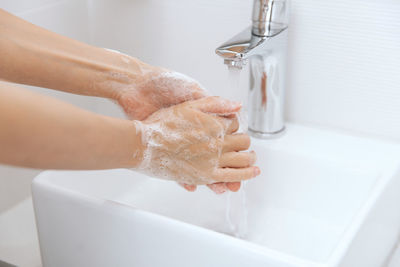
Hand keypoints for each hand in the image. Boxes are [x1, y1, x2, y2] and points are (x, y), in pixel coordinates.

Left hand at [115, 64, 250, 192]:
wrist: (137, 88)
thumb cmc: (165, 85)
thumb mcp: (194, 92)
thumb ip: (215, 103)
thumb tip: (238, 107)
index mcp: (203, 120)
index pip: (226, 140)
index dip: (237, 151)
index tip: (245, 161)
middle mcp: (193, 134)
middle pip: (216, 158)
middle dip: (228, 170)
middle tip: (235, 182)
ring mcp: (179, 142)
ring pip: (199, 167)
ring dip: (210, 179)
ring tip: (218, 188)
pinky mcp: (164, 146)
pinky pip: (177, 168)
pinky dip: (185, 179)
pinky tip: (191, 186)